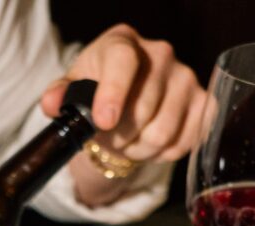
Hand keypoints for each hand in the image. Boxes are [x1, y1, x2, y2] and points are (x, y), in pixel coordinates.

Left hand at [42, 24, 205, 164]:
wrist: (127, 98)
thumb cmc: (97, 91)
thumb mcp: (72, 90)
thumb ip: (59, 96)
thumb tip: (52, 104)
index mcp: (122, 43)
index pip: (122, 61)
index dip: (113, 93)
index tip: (103, 121)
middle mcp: (160, 53)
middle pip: (142, 110)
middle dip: (121, 137)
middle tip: (112, 138)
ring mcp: (185, 77)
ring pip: (162, 133)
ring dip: (139, 150)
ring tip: (129, 143)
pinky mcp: (203, 102)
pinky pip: (183, 142)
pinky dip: (162, 154)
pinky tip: (150, 143)